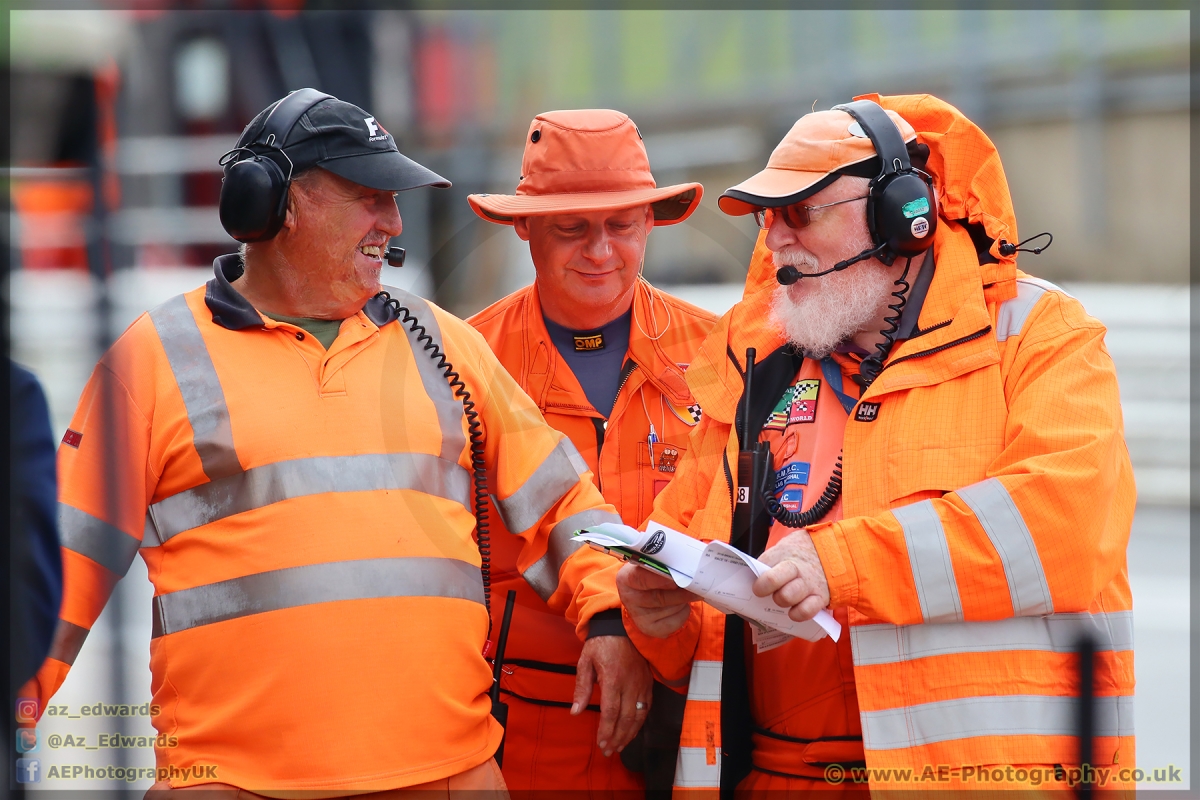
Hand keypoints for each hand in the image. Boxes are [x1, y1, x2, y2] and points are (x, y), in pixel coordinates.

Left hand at [572, 635, 652, 756]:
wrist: (621, 626)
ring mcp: (642, 684)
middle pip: (626, 719)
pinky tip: (633, 731)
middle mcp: (630, 684)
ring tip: (620, 746)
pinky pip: (646, 707)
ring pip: (639, 716)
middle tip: (609, 751)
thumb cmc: (600, 644)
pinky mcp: (648, 683)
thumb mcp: (585, 662)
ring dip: (629, 734)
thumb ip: (581, 688)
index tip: (601, 744)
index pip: (611, 712)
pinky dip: (640, 722)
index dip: (607, 731)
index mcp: (613, 679)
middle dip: (617, 738)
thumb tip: (576, 712)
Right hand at [616, 562, 696, 637]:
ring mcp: (638, 616)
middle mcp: (629, 598)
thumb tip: (685, 566)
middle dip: (682, 592)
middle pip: (660, 598)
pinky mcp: (649, 629)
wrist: (644, 592)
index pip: (641, 579)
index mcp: (626, 578)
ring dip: (684, 600)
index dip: (660, 580)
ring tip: (687, 592)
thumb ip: (664, 564)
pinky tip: (680, 605)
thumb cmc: (652, 573)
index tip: (676, 579)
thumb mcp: (653, 563)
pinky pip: (675, 622)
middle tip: (697, 586)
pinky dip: (683, 613)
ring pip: (671, 609)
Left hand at [753, 529, 829, 621]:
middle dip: (767, 591)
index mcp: (784, 554)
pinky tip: (793, 610)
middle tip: (768, 592)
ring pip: (788, 598)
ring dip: (781, 601)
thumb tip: (753, 579)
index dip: (759, 582)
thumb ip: (769, 562)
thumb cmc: (799, 552)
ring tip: (783, 597)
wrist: (832, 550)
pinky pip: (806, 611)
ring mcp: (809, 584)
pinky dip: (797, 614)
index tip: (757, 586)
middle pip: (774, 582)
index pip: (765, 568)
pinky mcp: (821, 597)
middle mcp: (797, 569)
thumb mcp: (783, 548)